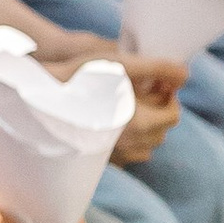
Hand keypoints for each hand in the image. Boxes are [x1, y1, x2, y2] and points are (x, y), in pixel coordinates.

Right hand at [42, 36, 179, 165]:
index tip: (157, 83)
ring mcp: (112, 155)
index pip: (173, 116)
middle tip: (144, 91)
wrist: (38, 97)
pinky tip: (113, 125)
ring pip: (144, 148)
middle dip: (159, 112)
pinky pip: (124, 158)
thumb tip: (185, 75)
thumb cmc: (79, 76)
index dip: (170, 96)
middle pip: (161, 133)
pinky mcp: (96, 159)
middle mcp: (129, 145)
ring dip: (145, 129)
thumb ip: (159, 67)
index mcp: (140, 123)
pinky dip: (127, 143)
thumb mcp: (122, 63)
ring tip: (129, 108)